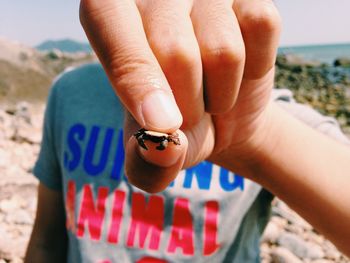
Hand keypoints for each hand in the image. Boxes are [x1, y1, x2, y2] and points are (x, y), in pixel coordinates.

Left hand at [80, 0, 280, 191]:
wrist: (222, 114)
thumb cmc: (177, 123)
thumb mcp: (153, 151)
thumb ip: (146, 163)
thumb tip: (164, 148)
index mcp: (112, 16)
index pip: (108, 22)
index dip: (136, 77)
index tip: (162, 125)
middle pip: (175, 52)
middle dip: (188, 104)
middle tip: (188, 111)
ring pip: (224, 51)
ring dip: (221, 93)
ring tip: (212, 91)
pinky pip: (261, 28)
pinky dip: (254, 68)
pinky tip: (241, 69)